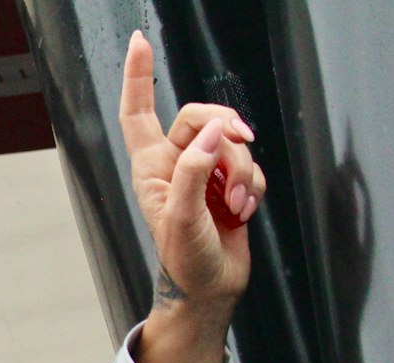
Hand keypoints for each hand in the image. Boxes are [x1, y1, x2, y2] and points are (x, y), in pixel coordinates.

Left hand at [118, 30, 264, 319]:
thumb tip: (213, 135)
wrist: (211, 289)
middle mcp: (175, 165)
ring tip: (235, 208)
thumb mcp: (184, 219)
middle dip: (227, 131)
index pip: (139, 113)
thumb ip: (195, 174)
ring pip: (233, 144)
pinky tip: (244, 212)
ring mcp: (204, 174)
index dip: (138, 77)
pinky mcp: (229, 184)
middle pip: (203, 118)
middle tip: (242, 142)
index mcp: (151, 169)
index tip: (140, 42)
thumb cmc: (186, 262)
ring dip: (243, 173)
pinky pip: (252, 166)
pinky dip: (254, 187)